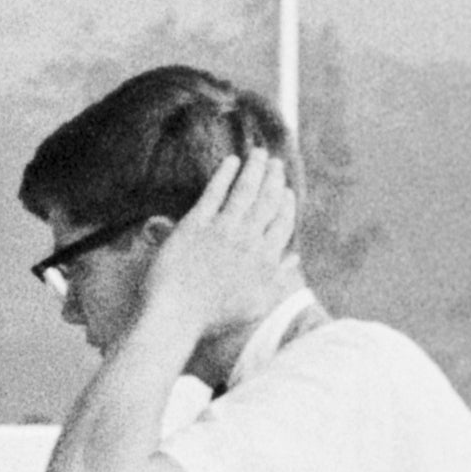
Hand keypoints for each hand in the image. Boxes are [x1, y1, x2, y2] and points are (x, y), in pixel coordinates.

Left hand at [143, 146, 301, 344]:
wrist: (175, 317)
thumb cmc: (212, 318)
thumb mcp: (255, 304)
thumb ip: (277, 278)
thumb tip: (295, 259)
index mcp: (266, 258)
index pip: (283, 222)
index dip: (286, 203)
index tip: (285, 190)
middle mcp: (249, 239)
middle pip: (267, 200)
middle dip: (274, 178)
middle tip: (275, 162)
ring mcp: (222, 230)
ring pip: (245, 191)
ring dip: (254, 169)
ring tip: (258, 153)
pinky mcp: (195, 225)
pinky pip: (214, 193)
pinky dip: (224, 175)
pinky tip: (230, 161)